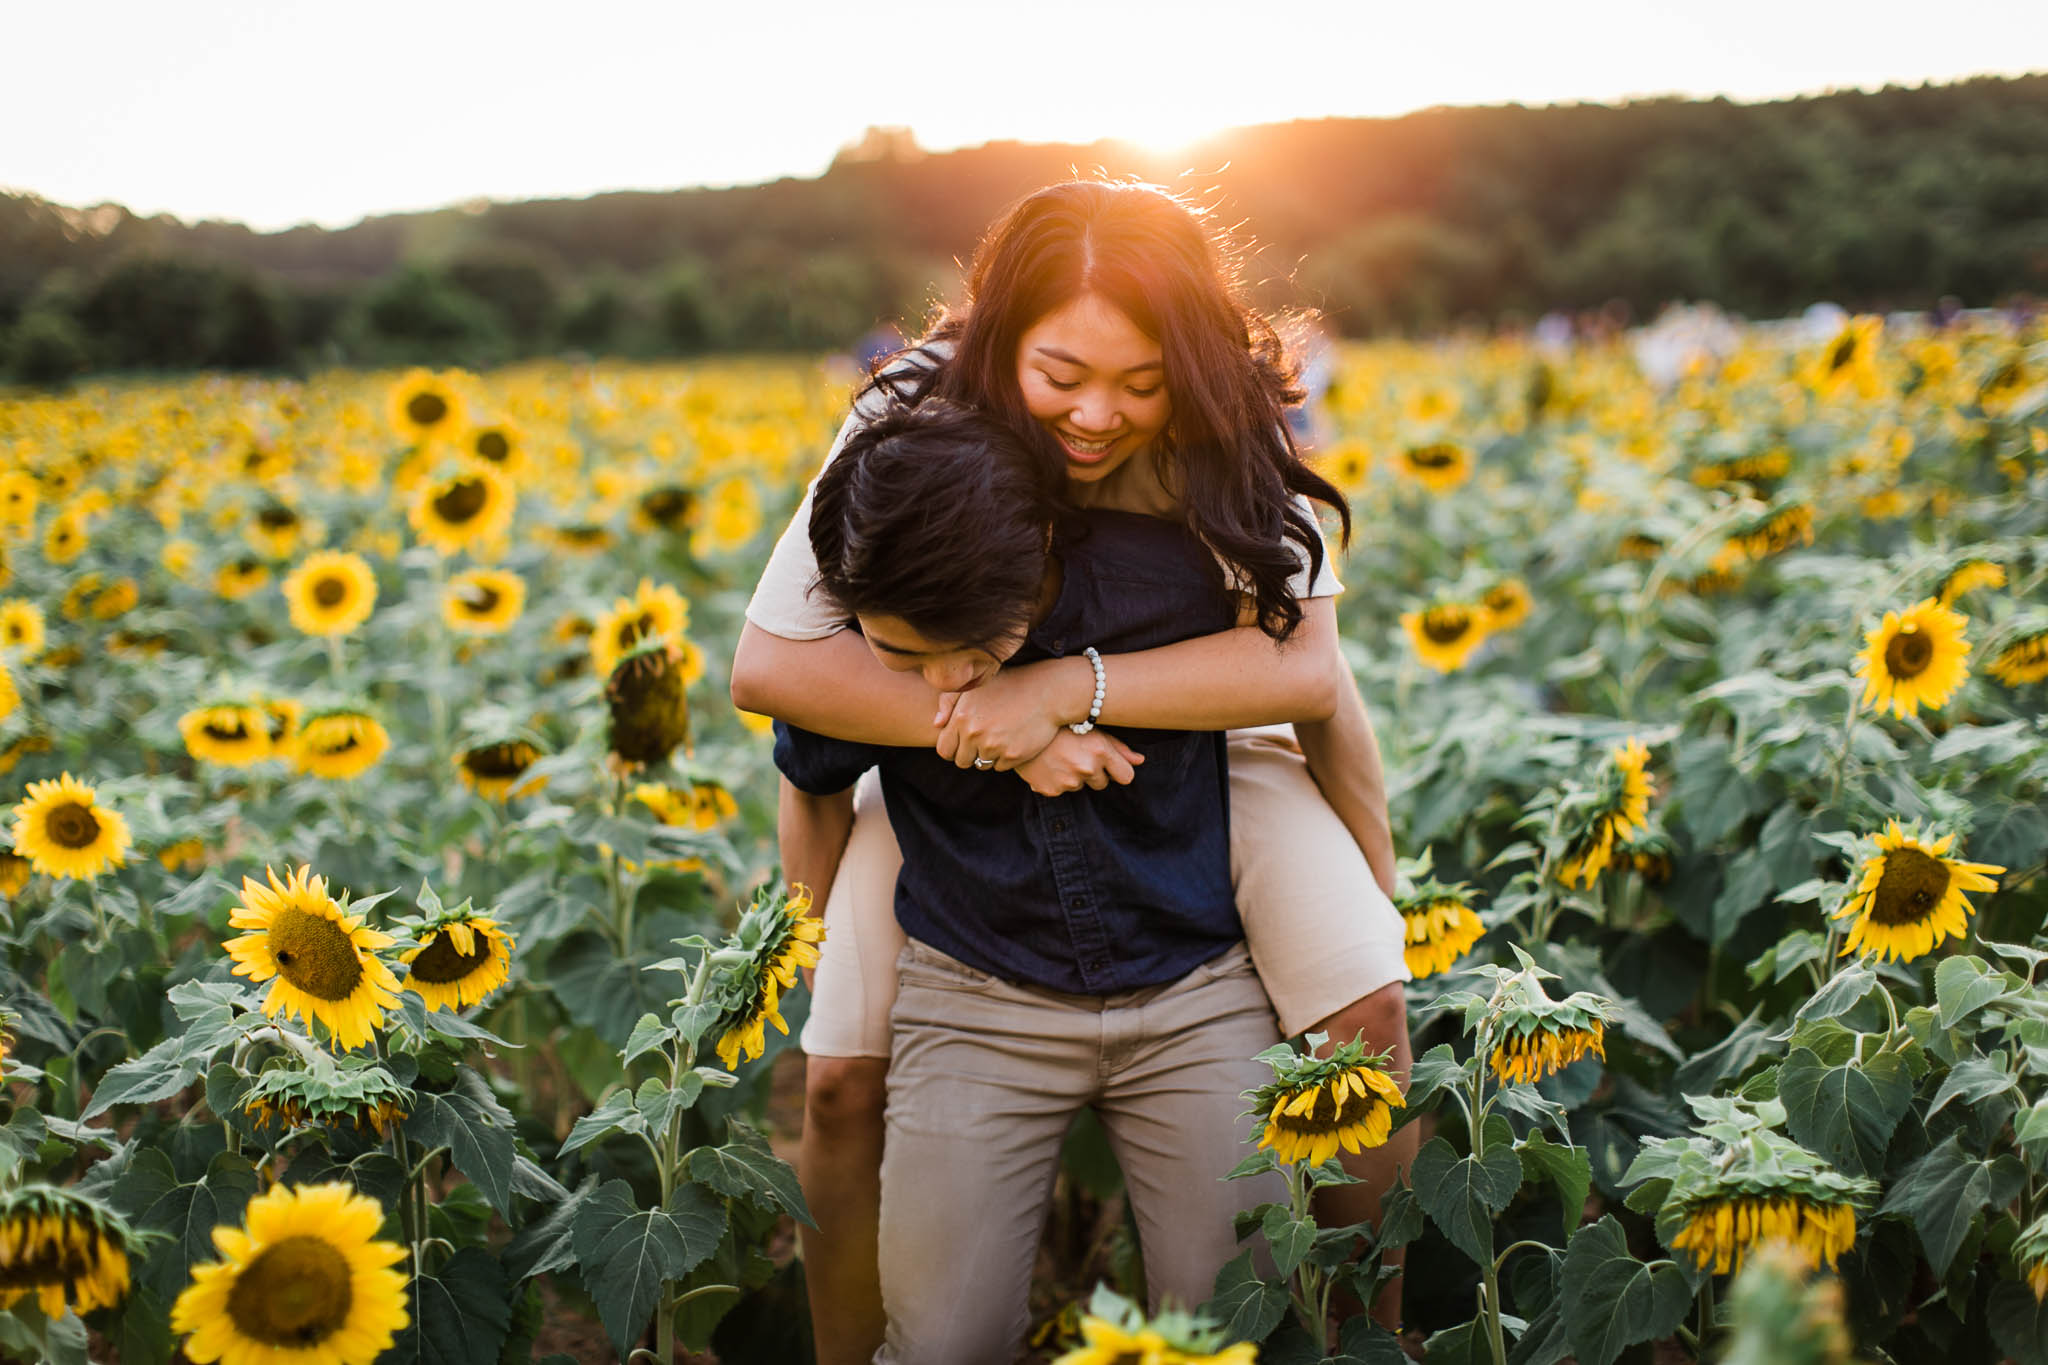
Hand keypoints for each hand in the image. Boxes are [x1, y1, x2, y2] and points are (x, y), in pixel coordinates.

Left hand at [933, 659, 1085, 770]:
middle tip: (984, 738)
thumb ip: (950, 702)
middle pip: (962, 761)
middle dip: (970, 753)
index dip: (953, 747)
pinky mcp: (1012, 756)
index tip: (963, 740)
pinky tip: (1012, 740)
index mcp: (961, 717)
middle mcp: (974, 733)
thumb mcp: (977, 686)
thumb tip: (937, 724)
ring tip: (999, 736)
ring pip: (981, 764)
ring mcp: (994, 746)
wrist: (1047, 692)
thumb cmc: (1009, 685)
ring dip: (987, 755)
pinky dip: (1004, 758)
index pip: (944, 749)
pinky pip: (1000, 767)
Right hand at [1012, 730, 1143, 796]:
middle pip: (1103, 784)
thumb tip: (1141, 761)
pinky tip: (1048, 764)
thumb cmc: (1061, 723)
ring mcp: (1068, 781)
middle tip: (1077, 754)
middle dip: (1095, 773)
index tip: (1110, 764)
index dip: (1119, 770)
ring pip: (1081, 786)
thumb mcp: (1092, 729)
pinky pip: (1061, 790)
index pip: (1127, 776)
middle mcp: (1086, 768)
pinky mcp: (1051, 790)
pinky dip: (1056, 780)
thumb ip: (1119, 748)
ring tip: (1060, 756)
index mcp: (1100, 751)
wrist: (1020, 724)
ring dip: (1074, 776)